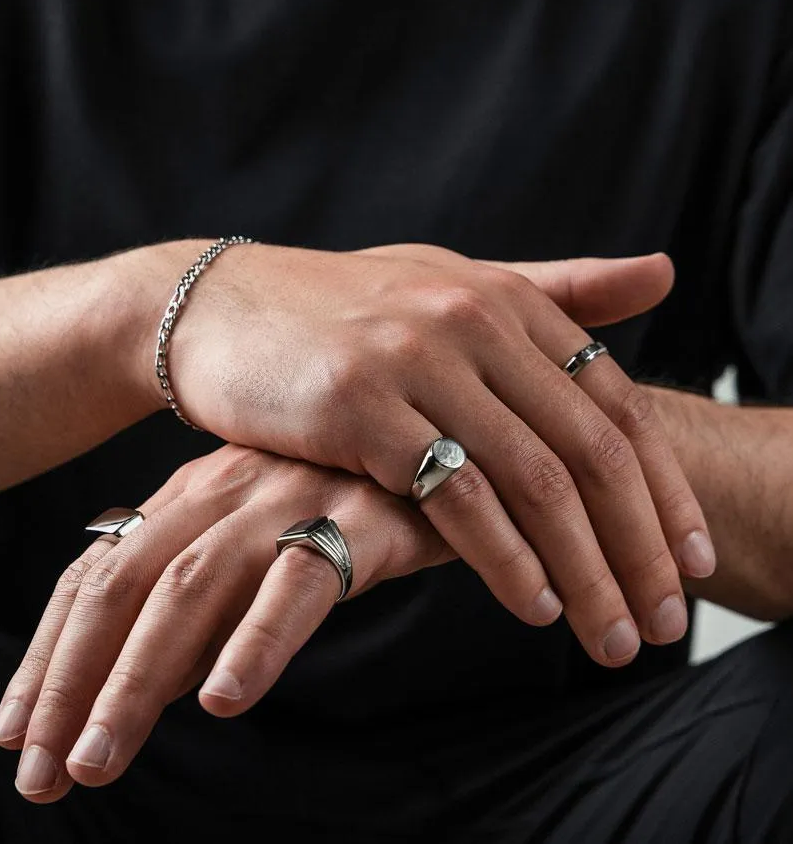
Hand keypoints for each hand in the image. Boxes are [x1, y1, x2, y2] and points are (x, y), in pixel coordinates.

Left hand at [0, 446, 452, 800]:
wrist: (440, 432)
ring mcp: (289, 497)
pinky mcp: (361, 515)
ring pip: (192, 588)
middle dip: (72, 681)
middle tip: (43, 773)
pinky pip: (299, 581)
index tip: (16, 734)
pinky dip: (257, 640)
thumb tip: (148, 680)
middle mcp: (226, 491)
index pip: (99, 574)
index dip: (50, 654)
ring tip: (101, 758)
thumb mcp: (258, 533)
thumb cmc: (343, 490)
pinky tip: (226, 698)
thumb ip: (205, 596)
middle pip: (125, 586)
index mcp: (193, 496)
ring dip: (138, 677)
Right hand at [131, 243, 713, 655]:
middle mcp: (474, 321)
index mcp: (505, 299)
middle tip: (667, 624)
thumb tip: (665, 272)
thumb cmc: (339, 311)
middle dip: (642, 549)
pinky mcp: (360, 407)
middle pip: (591, 451)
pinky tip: (534, 606)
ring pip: (535, 480)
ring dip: (586, 570)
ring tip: (614, 638)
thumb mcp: (451, 283)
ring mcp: (418, 362)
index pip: (618, 404)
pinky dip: (505, 558)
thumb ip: (557, 287)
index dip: (667, 489)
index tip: (692, 562)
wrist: (219, 307)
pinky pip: (454, 496)